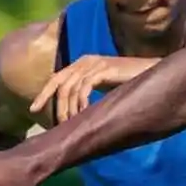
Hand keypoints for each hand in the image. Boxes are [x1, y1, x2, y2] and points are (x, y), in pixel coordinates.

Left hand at [30, 55, 157, 121]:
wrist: (152, 71)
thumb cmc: (130, 81)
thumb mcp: (104, 85)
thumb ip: (88, 91)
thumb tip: (74, 111)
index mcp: (82, 63)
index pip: (56, 78)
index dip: (44, 94)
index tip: (33, 110)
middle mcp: (85, 61)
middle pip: (60, 83)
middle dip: (55, 105)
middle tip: (56, 125)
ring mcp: (95, 63)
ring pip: (71, 88)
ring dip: (70, 108)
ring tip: (73, 123)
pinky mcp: (104, 69)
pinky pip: (85, 88)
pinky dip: (82, 103)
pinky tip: (85, 114)